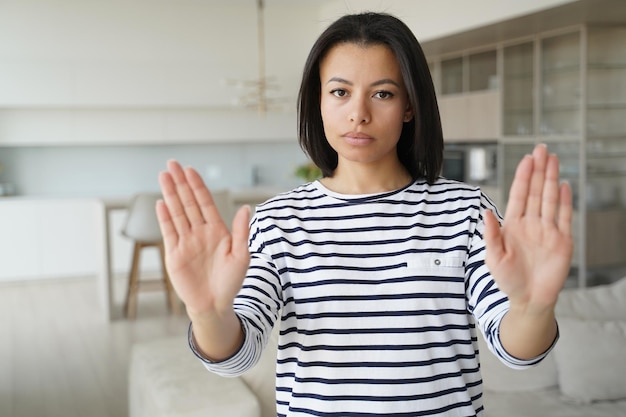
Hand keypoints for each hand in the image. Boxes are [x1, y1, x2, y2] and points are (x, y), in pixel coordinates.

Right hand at [156, 160, 249, 315]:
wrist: (215, 305)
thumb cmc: (230, 282)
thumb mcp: (241, 256)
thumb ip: (241, 232)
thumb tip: (246, 208)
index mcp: (217, 231)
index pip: (205, 203)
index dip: (198, 186)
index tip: (191, 170)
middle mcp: (200, 232)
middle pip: (188, 203)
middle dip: (180, 183)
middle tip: (172, 164)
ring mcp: (186, 242)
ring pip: (177, 213)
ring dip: (170, 195)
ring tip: (163, 176)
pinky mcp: (175, 254)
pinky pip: (169, 232)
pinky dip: (165, 217)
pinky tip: (161, 203)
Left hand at [484, 144, 572, 312]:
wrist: (529, 299)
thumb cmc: (508, 280)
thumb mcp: (493, 258)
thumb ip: (490, 235)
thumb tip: (485, 212)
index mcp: (513, 225)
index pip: (519, 195)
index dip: (523, 176)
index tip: (526, 159)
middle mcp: (531, 224)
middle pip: (536, 191)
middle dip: (538, 170)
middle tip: (541, 149)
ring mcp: (547, 231)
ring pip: (550, 199)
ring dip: (551, 179)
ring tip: (553, 159)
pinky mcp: (562, 241)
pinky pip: (564, 217)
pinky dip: (564, 201)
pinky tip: (564, 185)